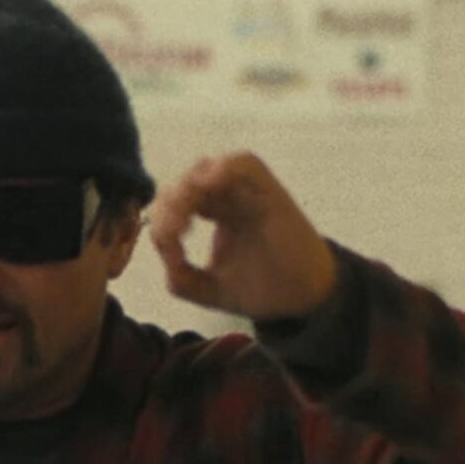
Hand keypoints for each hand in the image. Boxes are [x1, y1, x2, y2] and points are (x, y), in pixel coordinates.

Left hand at [146, 153, 339, 322]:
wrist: (300, 299)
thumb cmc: (260, 289)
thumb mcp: (206, 289)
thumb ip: (179, 275)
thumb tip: (164, 253)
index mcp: (215, 212)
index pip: (177, 199)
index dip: (164, 218)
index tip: (169, 251)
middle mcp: (230, 197)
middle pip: (187, 181)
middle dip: (170, 206)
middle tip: (171, 236)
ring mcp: (250, 193)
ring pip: (208, 168)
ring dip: (188, 191)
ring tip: (184, 224)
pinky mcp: (270, 194)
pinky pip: (246, 164)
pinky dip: (224, 168)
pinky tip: (207, 187)